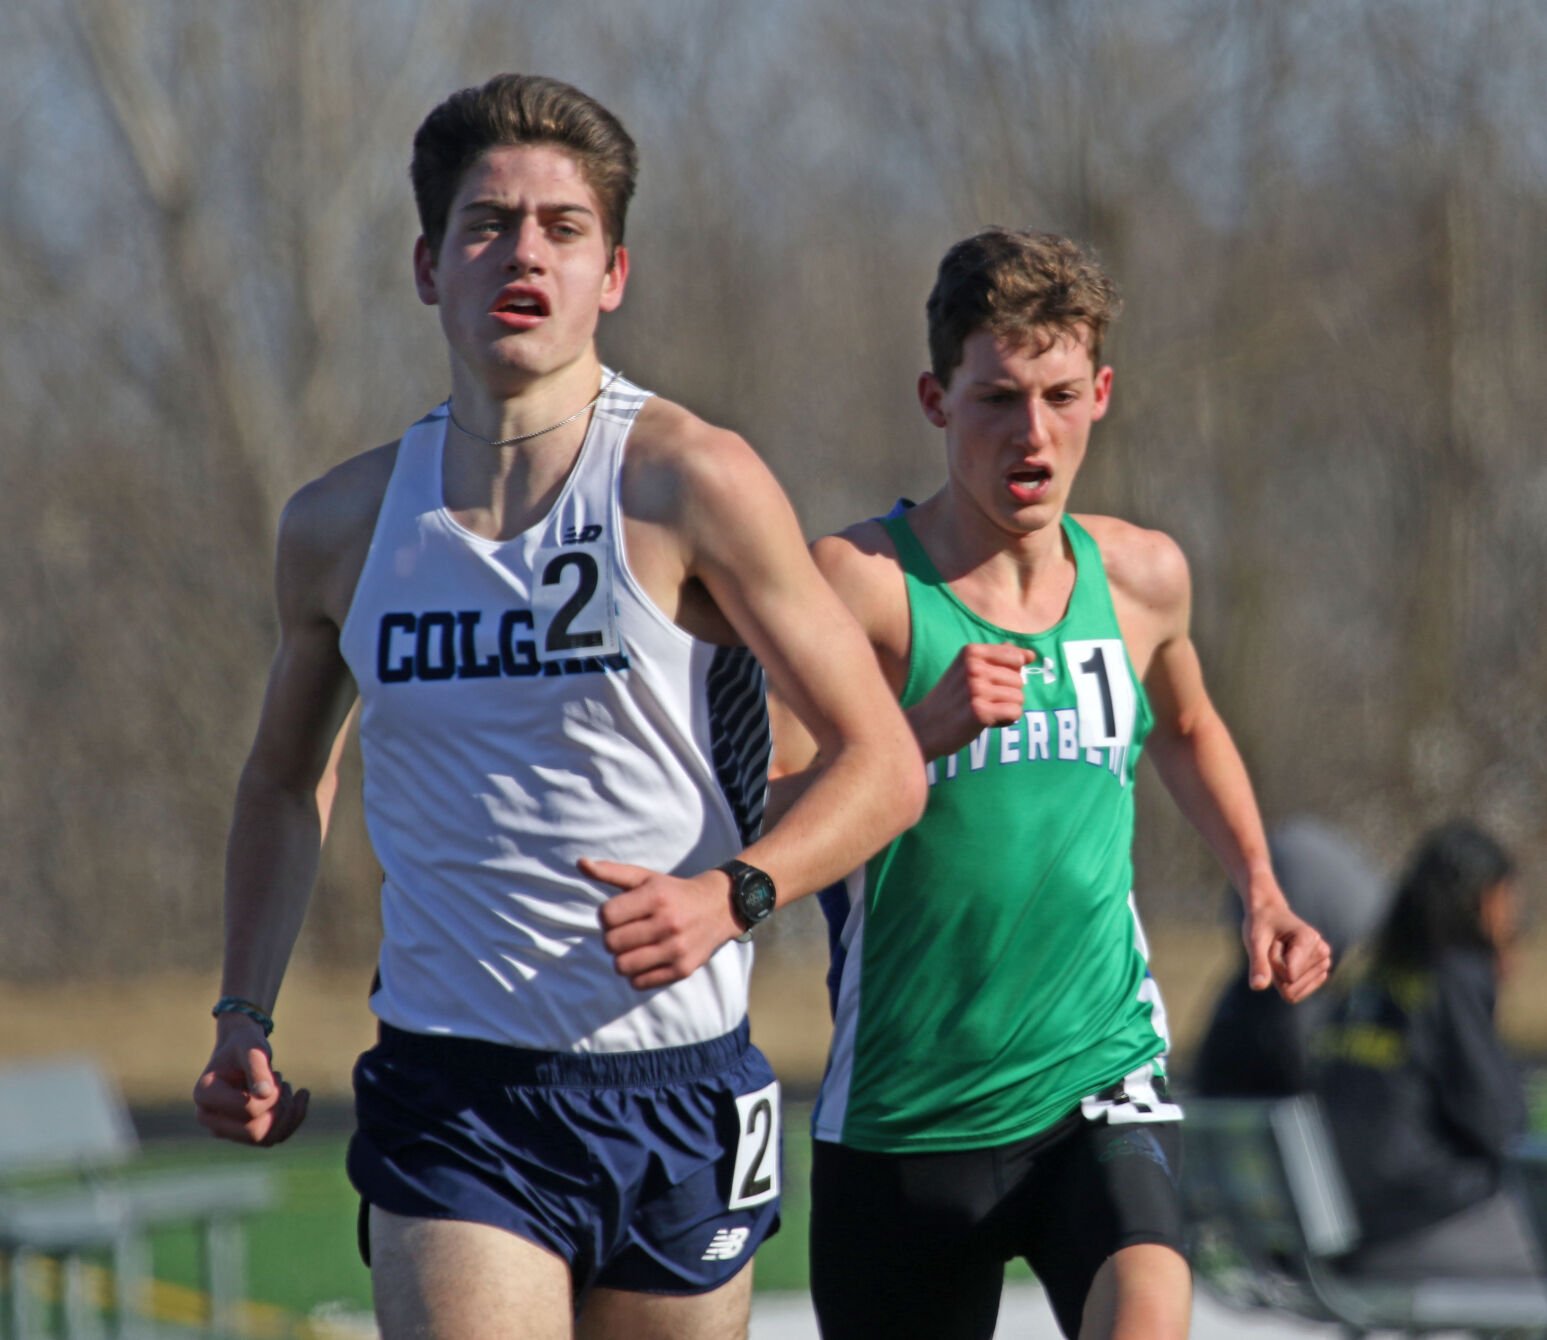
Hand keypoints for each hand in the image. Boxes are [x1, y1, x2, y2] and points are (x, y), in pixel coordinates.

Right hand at [193, 1016, 308, 1145]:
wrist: (241, 1048)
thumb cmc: (245, 1044)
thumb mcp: (252, 1048)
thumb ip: (257, 1067)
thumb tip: (264, 1094)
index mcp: (205, 1095)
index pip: (248, 1110)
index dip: (271, 1096)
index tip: (275, 1074)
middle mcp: (209, 1117)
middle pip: (255, 1133)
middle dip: (279, 1108)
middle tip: (281, 1081)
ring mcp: (225, 1129)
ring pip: (267, 1139)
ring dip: (288, 1113)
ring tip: (286, 1085)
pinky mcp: (241, 1132)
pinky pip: (273, 1138)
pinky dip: (294, 1118)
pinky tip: (301, 1094)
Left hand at [583, 858, 736, 989]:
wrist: (720, 907)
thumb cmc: (673, 892)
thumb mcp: (645, 877)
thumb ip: (611, 871)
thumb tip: (580, 863)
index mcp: (656, 897)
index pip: (606, 916)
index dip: (606, 917)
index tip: (619, 914)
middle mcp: (667, 922)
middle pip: (611, 943)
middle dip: (613, 938)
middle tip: (626, 932)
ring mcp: (676, 948)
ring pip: (622, 966)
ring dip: (622, 958)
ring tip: (635, 947)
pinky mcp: (682, 969)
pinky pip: (639, 983)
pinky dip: (637, 974)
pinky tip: (647, 959)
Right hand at [908, 643, 1037, 759]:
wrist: (925, 727)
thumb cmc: (952, 697)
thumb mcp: (968, 669)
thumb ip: (998, 657)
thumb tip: (1030, 655)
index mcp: (971, 651)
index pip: (1016, 657)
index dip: (1010, 674)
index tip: (991, 683)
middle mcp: (973, 667)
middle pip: (1019, 680)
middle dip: (1007, 694)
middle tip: (983, 701)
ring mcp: (975, 689)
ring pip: (1019, 697)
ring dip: (1006, 709)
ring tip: (984, 711)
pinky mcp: (979, 712)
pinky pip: (1015, 713)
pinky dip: (1006, 721)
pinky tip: (987, 722)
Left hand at [1243, 900, 1332, 1003]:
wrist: (1270, 915)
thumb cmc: (1261, 925)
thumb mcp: (1254, 941)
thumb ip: (1258, 963)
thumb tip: (1257, 987)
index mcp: (1309, 939)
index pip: (1289, 975)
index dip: (1272, 963)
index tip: (1272, 941)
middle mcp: (1322, 952)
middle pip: (1290, 984)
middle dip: (1275, 969)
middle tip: (1275, 947)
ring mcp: (1324, 964)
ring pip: (1292, 990)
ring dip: (1279, 973)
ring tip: (1281, 952)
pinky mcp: (1320, 973)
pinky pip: (1296, 994)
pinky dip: (1285, 980)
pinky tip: (1287, 961)